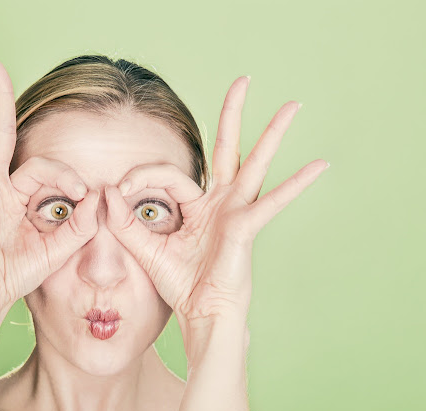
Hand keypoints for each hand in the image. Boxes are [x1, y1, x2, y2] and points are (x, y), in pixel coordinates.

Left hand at [104, 76, 327, 321]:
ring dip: (272, 133)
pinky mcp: (245, 227)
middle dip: (232, 114)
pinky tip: (319, 165)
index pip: (169, 175)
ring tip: (293, 105)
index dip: (141, 177)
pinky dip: (296, 185)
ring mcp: (236, 212)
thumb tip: (106, 191)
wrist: (199, 314)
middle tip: (243, 80)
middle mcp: (220, 202)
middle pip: (227, 149)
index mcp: (198, 205)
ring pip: (255, 163)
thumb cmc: (179, 284)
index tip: (119, 191)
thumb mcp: (145, 249)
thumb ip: (125, 221)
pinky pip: (271, 202)